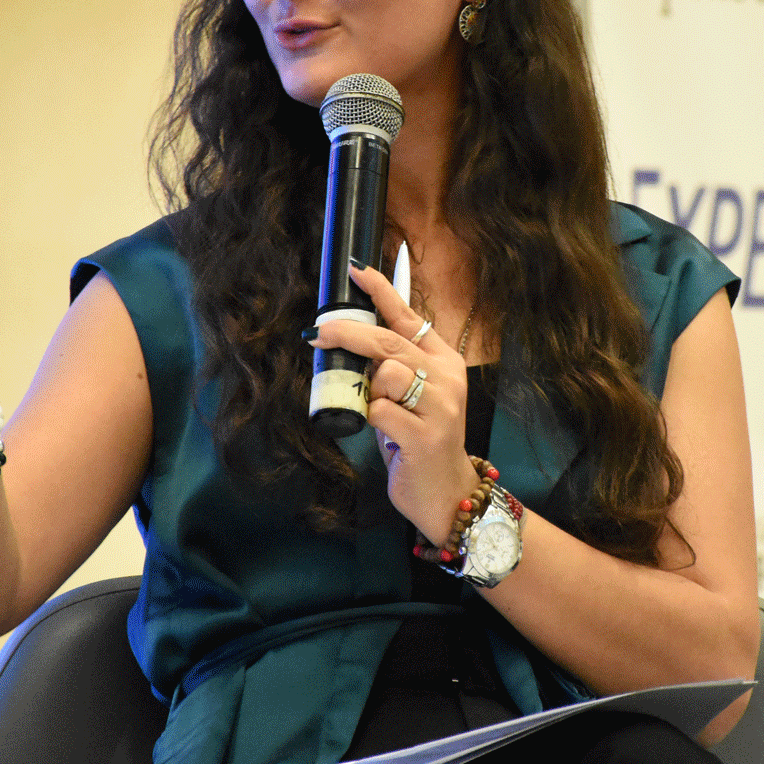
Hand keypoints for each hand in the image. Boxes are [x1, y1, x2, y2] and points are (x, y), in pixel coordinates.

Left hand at [307, 262, 471, 544]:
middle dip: (348, 333)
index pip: (410, 317)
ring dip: (367, 389)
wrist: (445, 493)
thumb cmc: (420, 441)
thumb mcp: (411, 396)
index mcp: (444, 362)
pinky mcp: (425, 436)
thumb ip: (391, 368)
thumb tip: (349, 339)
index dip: (382, 291)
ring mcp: (440, 407)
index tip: (357, 270)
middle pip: (389, 341)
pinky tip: (381, 430)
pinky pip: (380, 411)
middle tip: (317, 333)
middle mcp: (447, 378)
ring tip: (376, 410)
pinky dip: (369, 417)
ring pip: (386, 374)